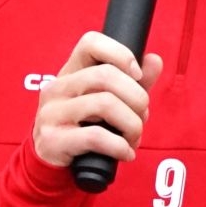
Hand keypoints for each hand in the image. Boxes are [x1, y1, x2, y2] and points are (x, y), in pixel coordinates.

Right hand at [31, 31, 163, 168]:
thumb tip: (154, 61)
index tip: (137, 75)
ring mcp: (52, 113)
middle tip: (142, 116)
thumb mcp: (106, 102)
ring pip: (104, 104)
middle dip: (137, 97)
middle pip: (105, 75)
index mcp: (70, 73)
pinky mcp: (53, 140)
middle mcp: (57, 88)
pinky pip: (96, 136)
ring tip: (133, 138)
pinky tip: (125, 153)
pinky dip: (120, 146)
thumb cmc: (82, 128)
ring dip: (132, 125)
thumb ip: (132, 82)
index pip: (91, 43)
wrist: (51, 164)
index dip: (121, 54)